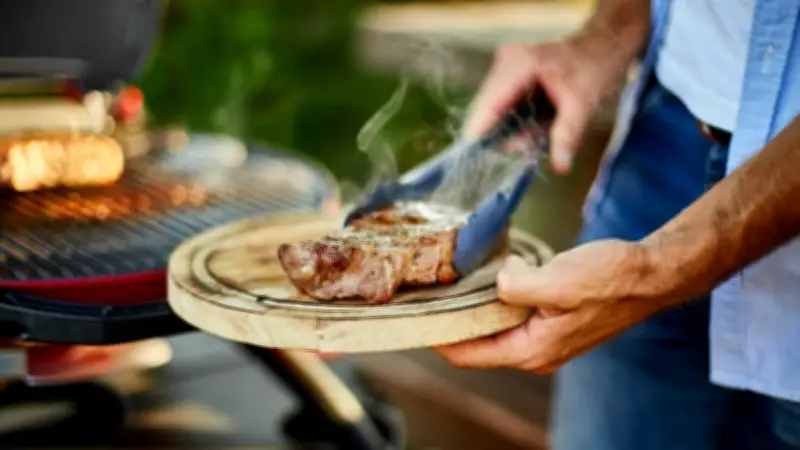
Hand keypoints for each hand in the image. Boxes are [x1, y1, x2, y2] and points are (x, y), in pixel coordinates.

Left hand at [435, 240, 678, 372]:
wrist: (649, 275)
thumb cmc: (611, 280)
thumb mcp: (560, 281)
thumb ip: (519, 286)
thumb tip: (499, 280)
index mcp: (532, 350)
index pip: (468, 355)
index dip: (438, 337)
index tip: (415, 315)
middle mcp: (535, 351)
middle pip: (477, 343)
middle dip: (452, 320)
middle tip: (428, 291)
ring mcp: (544, 337)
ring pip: (494, 327)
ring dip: (475, 306)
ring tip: (451, 280)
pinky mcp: (551, 320)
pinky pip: (512, 314)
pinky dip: (497, 297)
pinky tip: (489, 274)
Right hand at [462, 32, 634, 173]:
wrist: (605, 46)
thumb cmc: (597, 67)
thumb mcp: (584, 103)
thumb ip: (568, 135)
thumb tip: (561, 166)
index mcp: (519, 65)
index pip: (488, 105)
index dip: (479, 135)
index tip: (476, 162)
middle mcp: (505, 63)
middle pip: (487, 109)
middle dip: (502, 134)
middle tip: (526, 148)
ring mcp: (505, 67)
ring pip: (493, 110)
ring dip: (510, 130)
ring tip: (536, 135)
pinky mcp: (509, 75)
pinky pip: (503, 105)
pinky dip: (516, 121)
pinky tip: (535, 126)